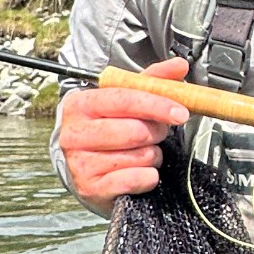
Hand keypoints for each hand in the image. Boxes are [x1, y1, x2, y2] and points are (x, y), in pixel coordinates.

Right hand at [57, 57, 190, 214]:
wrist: (90, 171)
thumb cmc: (110, 130)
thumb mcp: (127, 101)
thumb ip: (153, 81)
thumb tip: (179, 65)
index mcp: (79, 104)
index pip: (124, 99)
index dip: (157, 104)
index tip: (180, 112)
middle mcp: (73, 133)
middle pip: (134, 130)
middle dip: (156, 133)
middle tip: (154, 134)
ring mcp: (79, 164)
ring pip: (140, 156)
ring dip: (152, 155)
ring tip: (141, 153)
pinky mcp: (91, 188)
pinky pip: (137, 179)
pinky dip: (148, 176)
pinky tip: (139, 172)